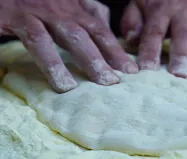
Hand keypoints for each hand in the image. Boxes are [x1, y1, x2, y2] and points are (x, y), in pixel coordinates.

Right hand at [0, 0, 138, 92]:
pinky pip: (37, 40)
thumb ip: (84, 9)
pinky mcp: (17, 16)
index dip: (117, 49)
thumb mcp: (63, 1)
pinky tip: (62, 83)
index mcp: (73, 5)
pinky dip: (51, 62)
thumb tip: (104, 21)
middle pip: (92, 32)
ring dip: (88, 60)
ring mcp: (41, 10)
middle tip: (120, 81)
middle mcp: (62, 7)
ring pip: (71, 36)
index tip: (131, 70)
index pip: (101, 28)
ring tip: (100, 83)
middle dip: (110, 57)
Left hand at [121, 0, 186, 77]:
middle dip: (181, 54)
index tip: (146, 71)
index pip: (153, 32)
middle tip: (180, 75)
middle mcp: (183, 12)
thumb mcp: (139, 5)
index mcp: (160, 10)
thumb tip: (131, 40)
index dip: (149, 51)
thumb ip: (133, 21)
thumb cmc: (157, 1)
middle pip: (182, 34)